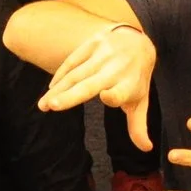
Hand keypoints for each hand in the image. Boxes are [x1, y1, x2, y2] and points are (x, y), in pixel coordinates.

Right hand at [36, 22, 156, 150]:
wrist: (137, 42)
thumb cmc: (135, 78)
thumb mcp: (140, 100)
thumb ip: (138, 125)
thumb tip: (146, 149)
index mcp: (129, 85)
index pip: (121, 93)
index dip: (113, 95)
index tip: (106, 96)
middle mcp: (116, 69)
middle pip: (91, 84)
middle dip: (71, 95)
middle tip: (52, 106)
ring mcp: (104, 54)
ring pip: (76, 74)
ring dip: (58, 89)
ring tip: (43, 104)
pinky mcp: (93, 43)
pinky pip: (73, 60)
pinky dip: (60, 74)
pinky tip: (51, 88)